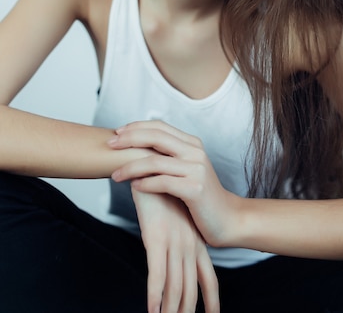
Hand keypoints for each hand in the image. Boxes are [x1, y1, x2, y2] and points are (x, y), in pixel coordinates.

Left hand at [109, 120, 241, 248]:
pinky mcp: (195, 189)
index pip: (159, 126)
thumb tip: (139, 147)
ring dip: (130, 167)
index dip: (136, 127)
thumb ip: (171, 157)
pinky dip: (145, 184)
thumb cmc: (202, 198)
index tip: (116, 134)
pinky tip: (134, 187)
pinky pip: (162, 183)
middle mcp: (195, 151)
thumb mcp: (188, 170)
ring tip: (115, 175)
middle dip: (128, 139)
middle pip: (155, 137)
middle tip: (109, 146)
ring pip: (155, 161)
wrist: (229, 220)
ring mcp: (196, 169)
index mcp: (192, 143)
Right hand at [131, 188, 218, 312]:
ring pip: (175, 287)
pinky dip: (154, 295)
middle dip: (189, 311)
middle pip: (192, 288)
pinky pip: (156, 274)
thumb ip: (178, 230)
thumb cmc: (159, 188)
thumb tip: (176, 246)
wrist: (148, 164)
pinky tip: (152, 310)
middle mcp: (188, 244)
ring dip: (171, 311)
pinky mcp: (156, 238)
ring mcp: (174, 242)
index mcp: (195, 239)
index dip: (212, 299)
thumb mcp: (173, 212)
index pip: (208, 276)